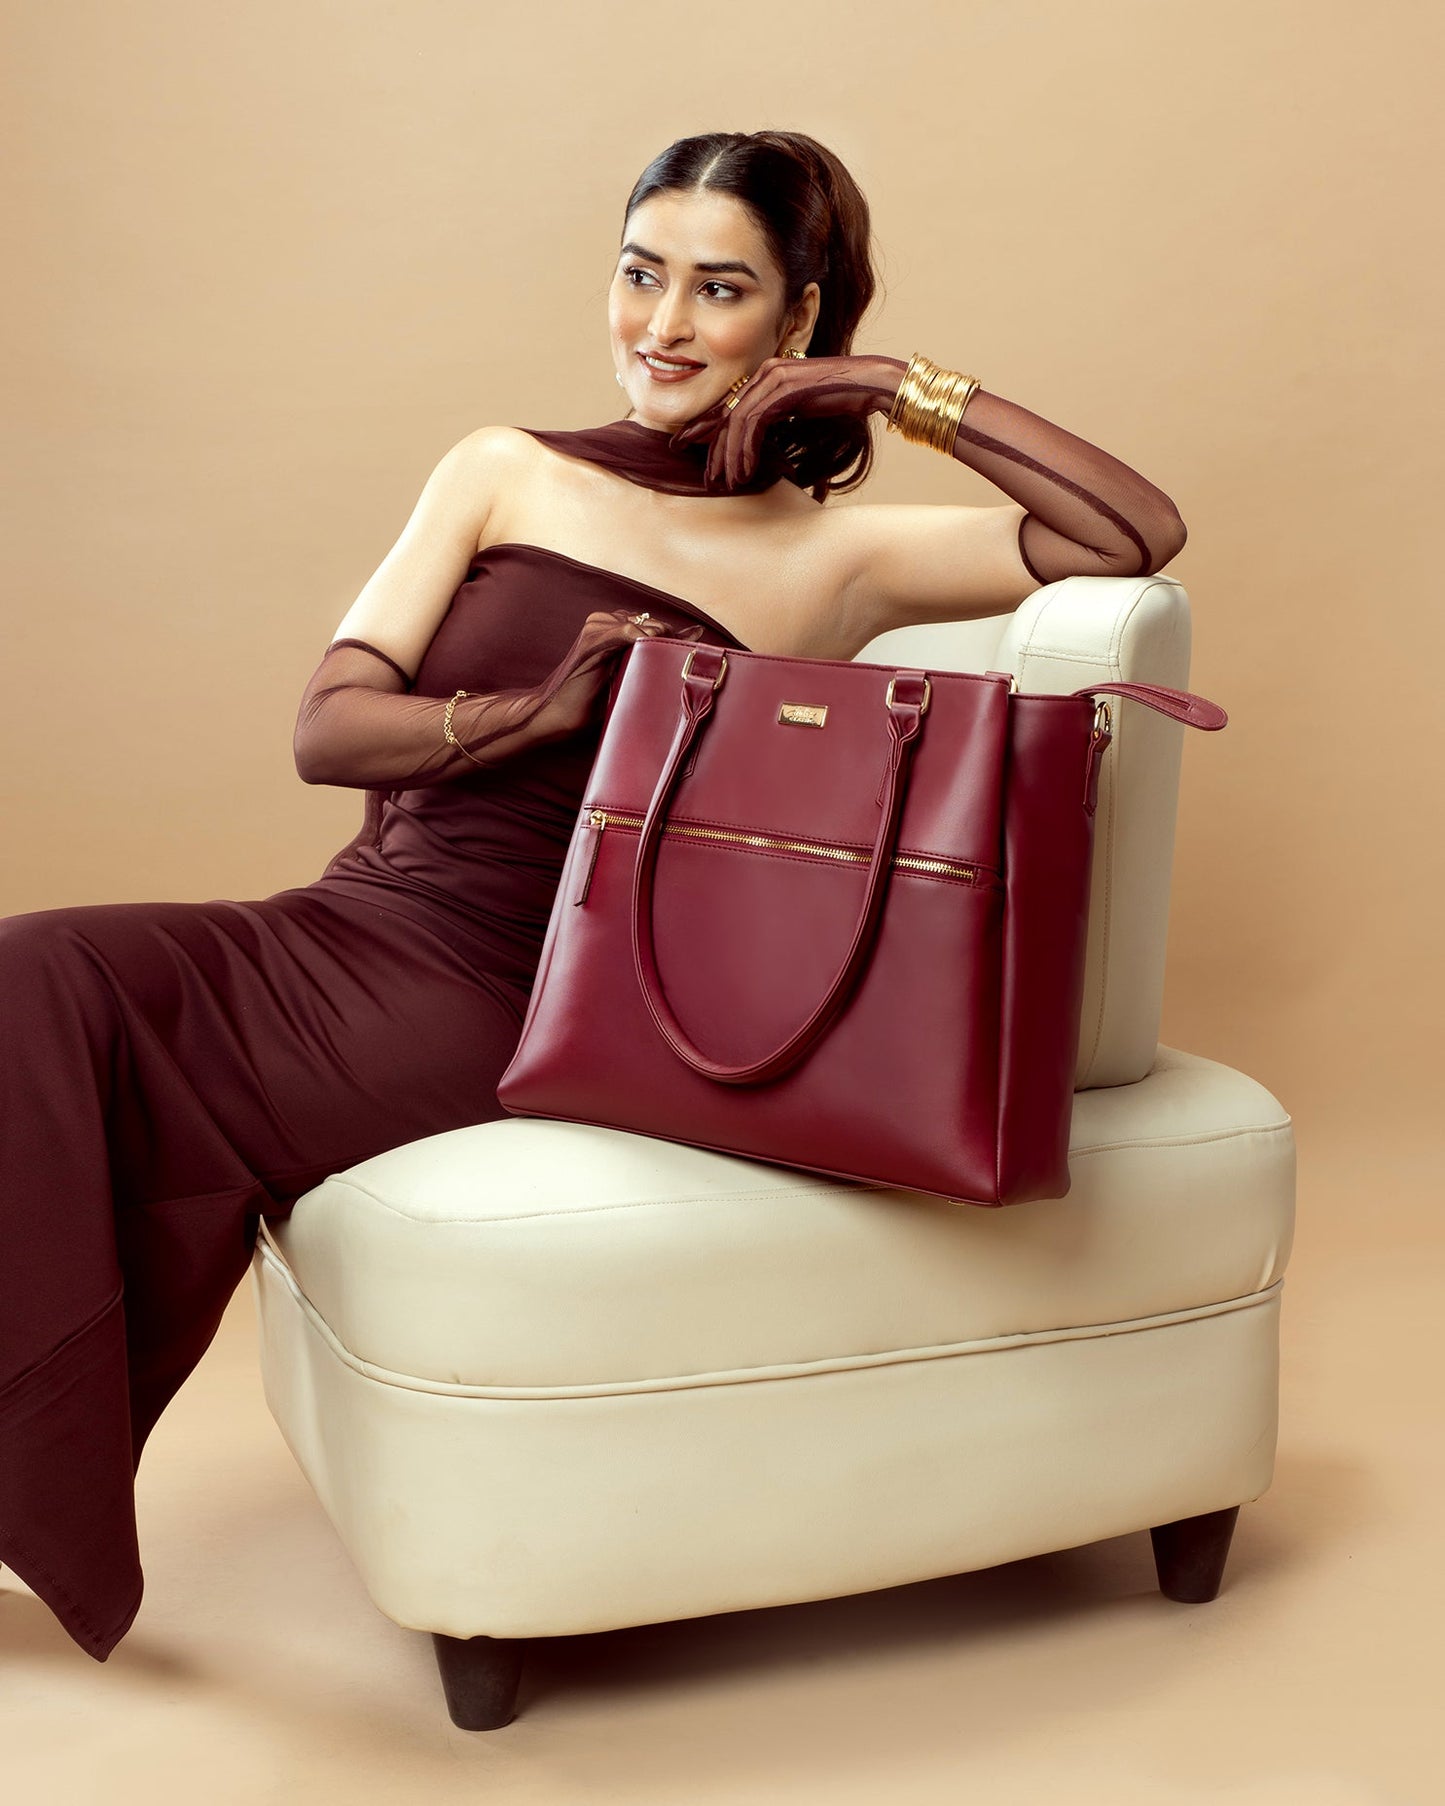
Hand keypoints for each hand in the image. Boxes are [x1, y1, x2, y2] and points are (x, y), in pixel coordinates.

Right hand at [530, 609, 700, 741]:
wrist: (558, 714)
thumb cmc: (592, 699)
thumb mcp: (628, 675)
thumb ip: (654, 655)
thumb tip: (694, 638)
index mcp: (612, 627)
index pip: (654, 624)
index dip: (672, 642)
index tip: (688, 661)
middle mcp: (604, 621)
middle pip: (654, 623)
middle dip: (669, 644)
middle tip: (679, 670)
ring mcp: (597, 628)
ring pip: (645, 625)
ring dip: (660, 645)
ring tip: (666, 670)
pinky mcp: (593, 640)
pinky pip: (628, 632)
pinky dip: (644, 642)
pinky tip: (650, 659)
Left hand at [668, 353, 908, 490]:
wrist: (872, 384)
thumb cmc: (846, 398)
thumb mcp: (802, 409)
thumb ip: (779, 416)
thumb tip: (761, 440)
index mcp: (768, 375)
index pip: (731, 405)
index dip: (709, 430)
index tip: (697, 453)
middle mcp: (766, 372)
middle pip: (728, 414)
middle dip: (715, 449)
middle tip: (709, 477)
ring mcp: (774, 378)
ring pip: (737, 422)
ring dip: (731, 456)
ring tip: (729, 482)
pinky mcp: (783, 390)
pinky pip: (753, 424)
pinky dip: (747, 450)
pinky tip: (746, 471)